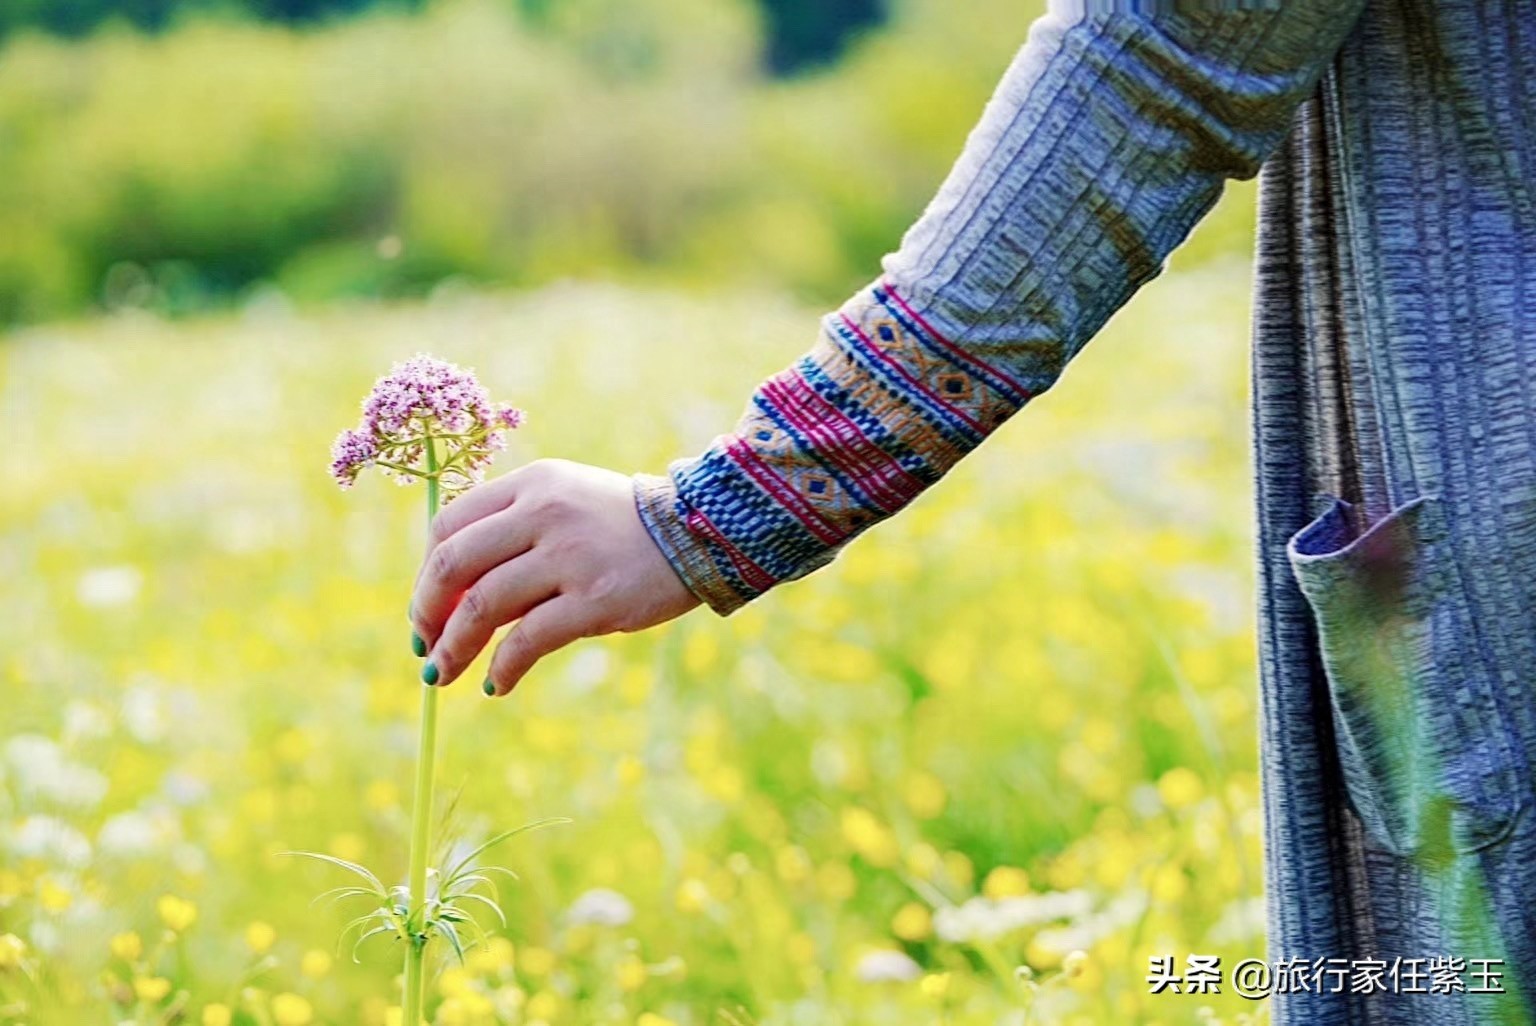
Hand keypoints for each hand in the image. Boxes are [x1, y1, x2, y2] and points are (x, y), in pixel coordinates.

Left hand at [408, 458, 701, 695]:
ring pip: (481, 606)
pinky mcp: (593, 600)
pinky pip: (527, 640)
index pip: (448, 525)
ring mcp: (569, 556)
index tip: (426, 607)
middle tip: (423, 646)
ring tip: (443, 674)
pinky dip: (502, 667)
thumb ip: (512, 533)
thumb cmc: (621, 526)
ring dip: (453, 648)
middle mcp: (543, 513)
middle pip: (453, 565)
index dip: (425, 572)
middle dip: (426, 612)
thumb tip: (451, 599)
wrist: (698, 531)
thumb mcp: (564, 504)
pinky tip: (496, 685)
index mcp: (531, 484)